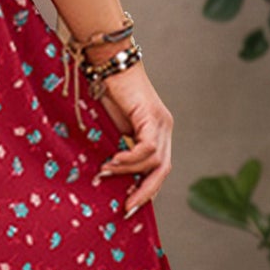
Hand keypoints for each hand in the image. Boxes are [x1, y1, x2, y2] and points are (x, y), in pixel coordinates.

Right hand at [92, 63, 173, 217]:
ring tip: (106, 172)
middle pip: (163, 170)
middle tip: (127, 208)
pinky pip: (147, 149)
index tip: (129, 205)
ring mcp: (161, 122)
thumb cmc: (104, 91)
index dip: (146, 189)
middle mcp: (165, 128)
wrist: (107, 62)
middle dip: (146, 192)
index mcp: (157, 132)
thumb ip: (117, 147)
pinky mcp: (152, 117)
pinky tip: (113, 161)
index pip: (158, 168)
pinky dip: (130, 159)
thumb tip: (107, 174)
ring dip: (128, 172)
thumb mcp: (111, 127)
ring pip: (154, 161)